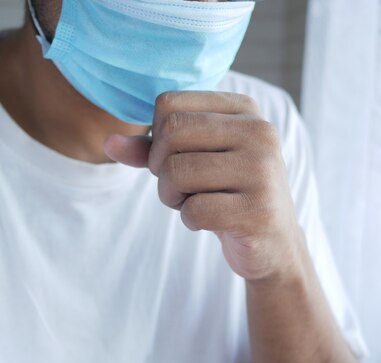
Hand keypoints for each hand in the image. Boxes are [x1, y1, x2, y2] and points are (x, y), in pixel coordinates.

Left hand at [104, 91, 305, 281]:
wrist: (272, 242)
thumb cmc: (226, 193)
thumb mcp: (192, 162)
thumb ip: (151, 149)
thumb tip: (108, 143)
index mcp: (243, 109)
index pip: (168, 104)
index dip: (157, 137)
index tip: (178, 158)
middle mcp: (259, 131)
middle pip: (170, 132)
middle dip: (161, 167)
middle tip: (180, 186)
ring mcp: (262, 170)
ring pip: (176, 171)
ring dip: (172, 196)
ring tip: (196, 202)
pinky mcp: (258, 210)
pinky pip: (193, 210)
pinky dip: (191, 220)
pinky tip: (213, 221)